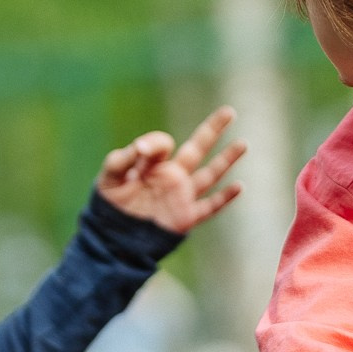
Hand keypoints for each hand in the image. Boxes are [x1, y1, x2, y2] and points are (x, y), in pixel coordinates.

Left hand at [94, 106, 243, 233]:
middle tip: (229, 111)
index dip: (154, 145)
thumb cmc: (109, 207)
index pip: (164, 144)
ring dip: (226, 159)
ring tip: (243, 143)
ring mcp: (181, 196)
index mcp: (153, 165)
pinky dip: (224, 198)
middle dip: (213, 130)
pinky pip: (209, 206)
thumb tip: (142, 147)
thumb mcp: (109, 177)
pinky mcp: (185, 217)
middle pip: (197, 149)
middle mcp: (171, 177)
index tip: (141, 152)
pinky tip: (239, 186)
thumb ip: (122, 159)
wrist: (113, 240)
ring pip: (210, 175)